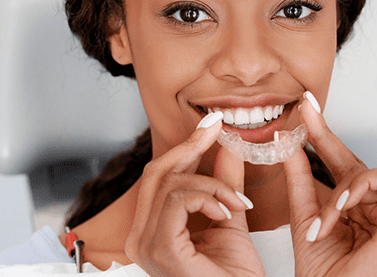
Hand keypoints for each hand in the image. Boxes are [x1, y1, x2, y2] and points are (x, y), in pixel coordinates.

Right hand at [125, 113, 264, 276]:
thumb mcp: (230, 219)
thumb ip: (224, 184)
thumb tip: (227, 147)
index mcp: (151, 231)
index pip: (159, 178)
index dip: (185, 147)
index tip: (212, 125)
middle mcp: (139, 238)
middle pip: (156, 174)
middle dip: (190, 147)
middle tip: (220, 130)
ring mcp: (144, 246)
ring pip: (171, 184)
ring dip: (212, 183)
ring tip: (237, 203)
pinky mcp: (160, 250)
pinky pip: (178, 200)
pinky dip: (208, 196)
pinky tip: (229, 210)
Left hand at [283, 92, 376, 276]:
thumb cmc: (322, 271)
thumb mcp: (302, 215)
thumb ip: (299, 178)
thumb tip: (288, 142)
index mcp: (351, 205)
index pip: (335, 163)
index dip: (320, 134)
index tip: (304, 108)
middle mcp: (373, 204)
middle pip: (352, 160)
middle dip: (325, 136)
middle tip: (305, 111)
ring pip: (368, 170)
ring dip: (341, 190)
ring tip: (325, 218)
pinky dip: (360, 188)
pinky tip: (343, 206)